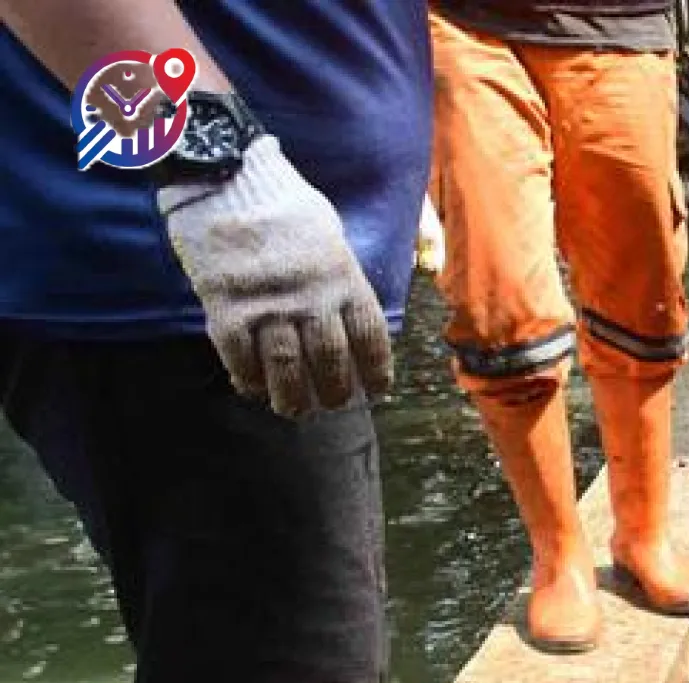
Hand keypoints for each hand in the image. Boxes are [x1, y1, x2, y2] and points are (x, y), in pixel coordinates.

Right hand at [157, 136, 390, 418]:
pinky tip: (254, 389)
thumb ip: (341, 273)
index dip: (377, 369)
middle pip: (332, 362)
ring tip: (295, 411)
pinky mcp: (227, 309)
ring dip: (293, 398)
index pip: (370, 337)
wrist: (223, 177)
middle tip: (332, 405)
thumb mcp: (329, 232)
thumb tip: (352, 309)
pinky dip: (249, 380)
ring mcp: (269, 306)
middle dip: (336, 392)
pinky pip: (241, 360)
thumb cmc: (279, 200)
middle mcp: (311, 298)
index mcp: (343, 277)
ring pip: (288, 370)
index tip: (378, 389)